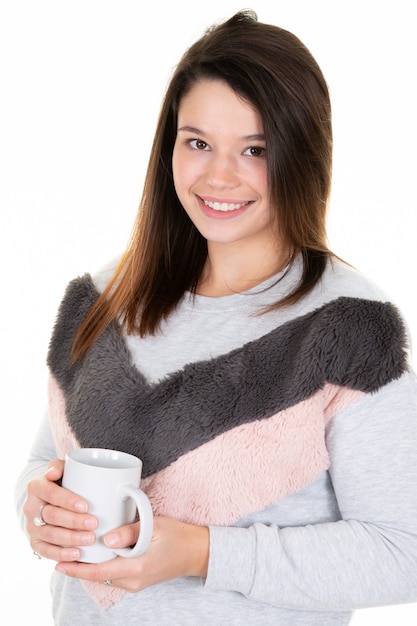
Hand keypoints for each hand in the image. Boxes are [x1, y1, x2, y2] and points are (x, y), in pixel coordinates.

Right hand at [23, 460, 97, 561]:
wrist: (52, 499)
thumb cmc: (64, 481)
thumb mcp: (63, 468)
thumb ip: (60, 466)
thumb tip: (54, 472)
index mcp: (36, 487)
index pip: (50, 493)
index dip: (67, 500)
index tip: (85, 505)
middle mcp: (31, 507)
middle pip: (52, 516)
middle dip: (74, 521)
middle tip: (94, 523)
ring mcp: (32, 526)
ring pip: (50, 534)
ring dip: (71, 539)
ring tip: (90, 539)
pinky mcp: (35, 542)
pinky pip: (46, 551)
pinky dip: (62, 554)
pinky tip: (77, 554)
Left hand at [55, 516, 209, 591]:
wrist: (197, 552)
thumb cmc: (178, 536)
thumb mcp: (156, 527)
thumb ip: (131, 532)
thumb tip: (108, 538)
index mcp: (136, 568)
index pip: (99, 572)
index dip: (77, 569)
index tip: (59, 563)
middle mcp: (133, 581)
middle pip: (98, 576)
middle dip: (79, 567)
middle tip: (61, 552)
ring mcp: (136, 583)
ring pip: (105, 576)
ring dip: (90, 567)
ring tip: (74, 552)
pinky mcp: (138, 580)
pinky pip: (115, 575)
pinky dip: (102, 566)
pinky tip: (97, 554)